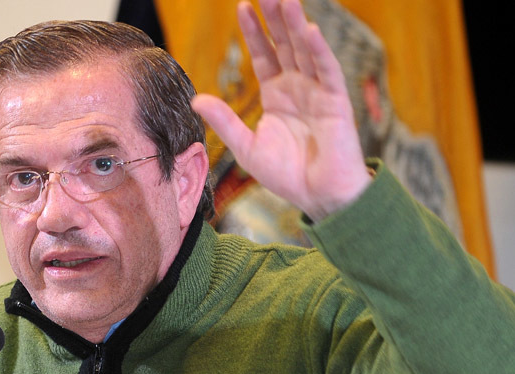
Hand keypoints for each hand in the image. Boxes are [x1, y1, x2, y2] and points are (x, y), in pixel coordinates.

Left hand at [192, 0, 370, 220]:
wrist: (319, 196)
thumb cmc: (287, 175)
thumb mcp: (246, 147)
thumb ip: (224, 121)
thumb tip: (195, 99)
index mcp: (278, 95)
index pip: (264, 55)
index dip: (254, 32)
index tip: (242, 6)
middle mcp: (298, 88)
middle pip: (284, 45)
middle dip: (274, 18)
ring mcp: (318, 92)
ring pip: (305, 51)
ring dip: (295, 25)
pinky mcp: (337, 103)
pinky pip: (327, 71)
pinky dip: (318, 51)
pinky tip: (308, 30)